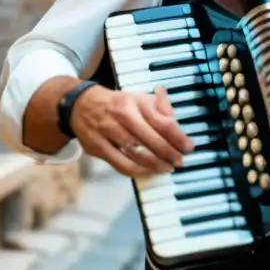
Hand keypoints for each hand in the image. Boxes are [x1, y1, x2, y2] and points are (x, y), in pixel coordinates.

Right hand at [70, 85, 192, 177]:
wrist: (81, 105)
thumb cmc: (118, 104)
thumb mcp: (139, 97)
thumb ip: (159, 106)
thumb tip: (174, 117)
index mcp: (134, 102)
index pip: (160, 121)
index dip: (177, 136)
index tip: (189, 146)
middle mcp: (121, 117)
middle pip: (149, 139)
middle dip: (168, 153)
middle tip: (180, 161)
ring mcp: (107, 133)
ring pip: (135, 153)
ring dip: (155, 164)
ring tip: (168, 168)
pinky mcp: (97, 148)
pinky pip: (120, 164)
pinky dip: (137, 171)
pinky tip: (149, 171)